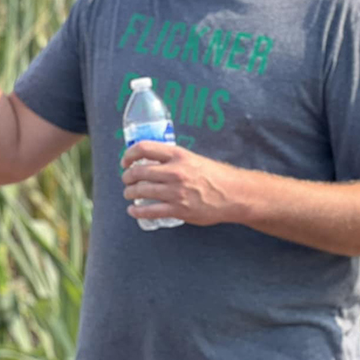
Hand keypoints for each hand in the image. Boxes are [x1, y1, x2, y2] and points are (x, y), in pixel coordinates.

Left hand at [120, 142, 241, 226]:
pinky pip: (149, 211)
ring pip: (140, 191)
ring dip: (130, 193)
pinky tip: (133, 210)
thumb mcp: (194, 159)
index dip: (129, 154)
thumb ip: (174, 160)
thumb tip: (153, 162)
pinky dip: (136, 211)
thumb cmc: (216, 176)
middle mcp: (175, 172)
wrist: (233, 194)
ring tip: (130, 194)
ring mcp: (175, 192)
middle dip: (127, 178)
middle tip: (127, 181)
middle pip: (138, 172)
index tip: (125, 161)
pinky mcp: (178, 209)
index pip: (144, 148)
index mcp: (178, 155)